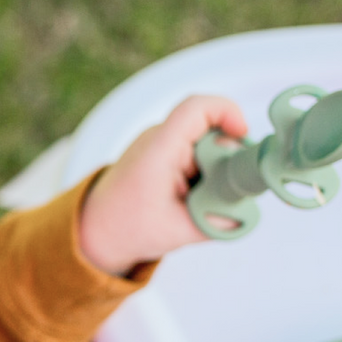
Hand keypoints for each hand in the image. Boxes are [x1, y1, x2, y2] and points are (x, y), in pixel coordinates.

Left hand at [78, 94, 247, 274]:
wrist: (95, 229)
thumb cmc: (127, 228)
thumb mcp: (177, 232)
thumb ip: (216, 222)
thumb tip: (246, 213)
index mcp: (159, 150)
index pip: (196, 109)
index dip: (227, 112)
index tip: (244, 136)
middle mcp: (159, 140)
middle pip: (209, 131)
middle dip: (228, 159)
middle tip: (232, 191)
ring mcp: (161, 145)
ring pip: (205, 145)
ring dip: (216, 171)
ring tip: (207, 202)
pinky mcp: (165, 156)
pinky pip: (196, 155)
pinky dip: (205, 176)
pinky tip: (199, 200)